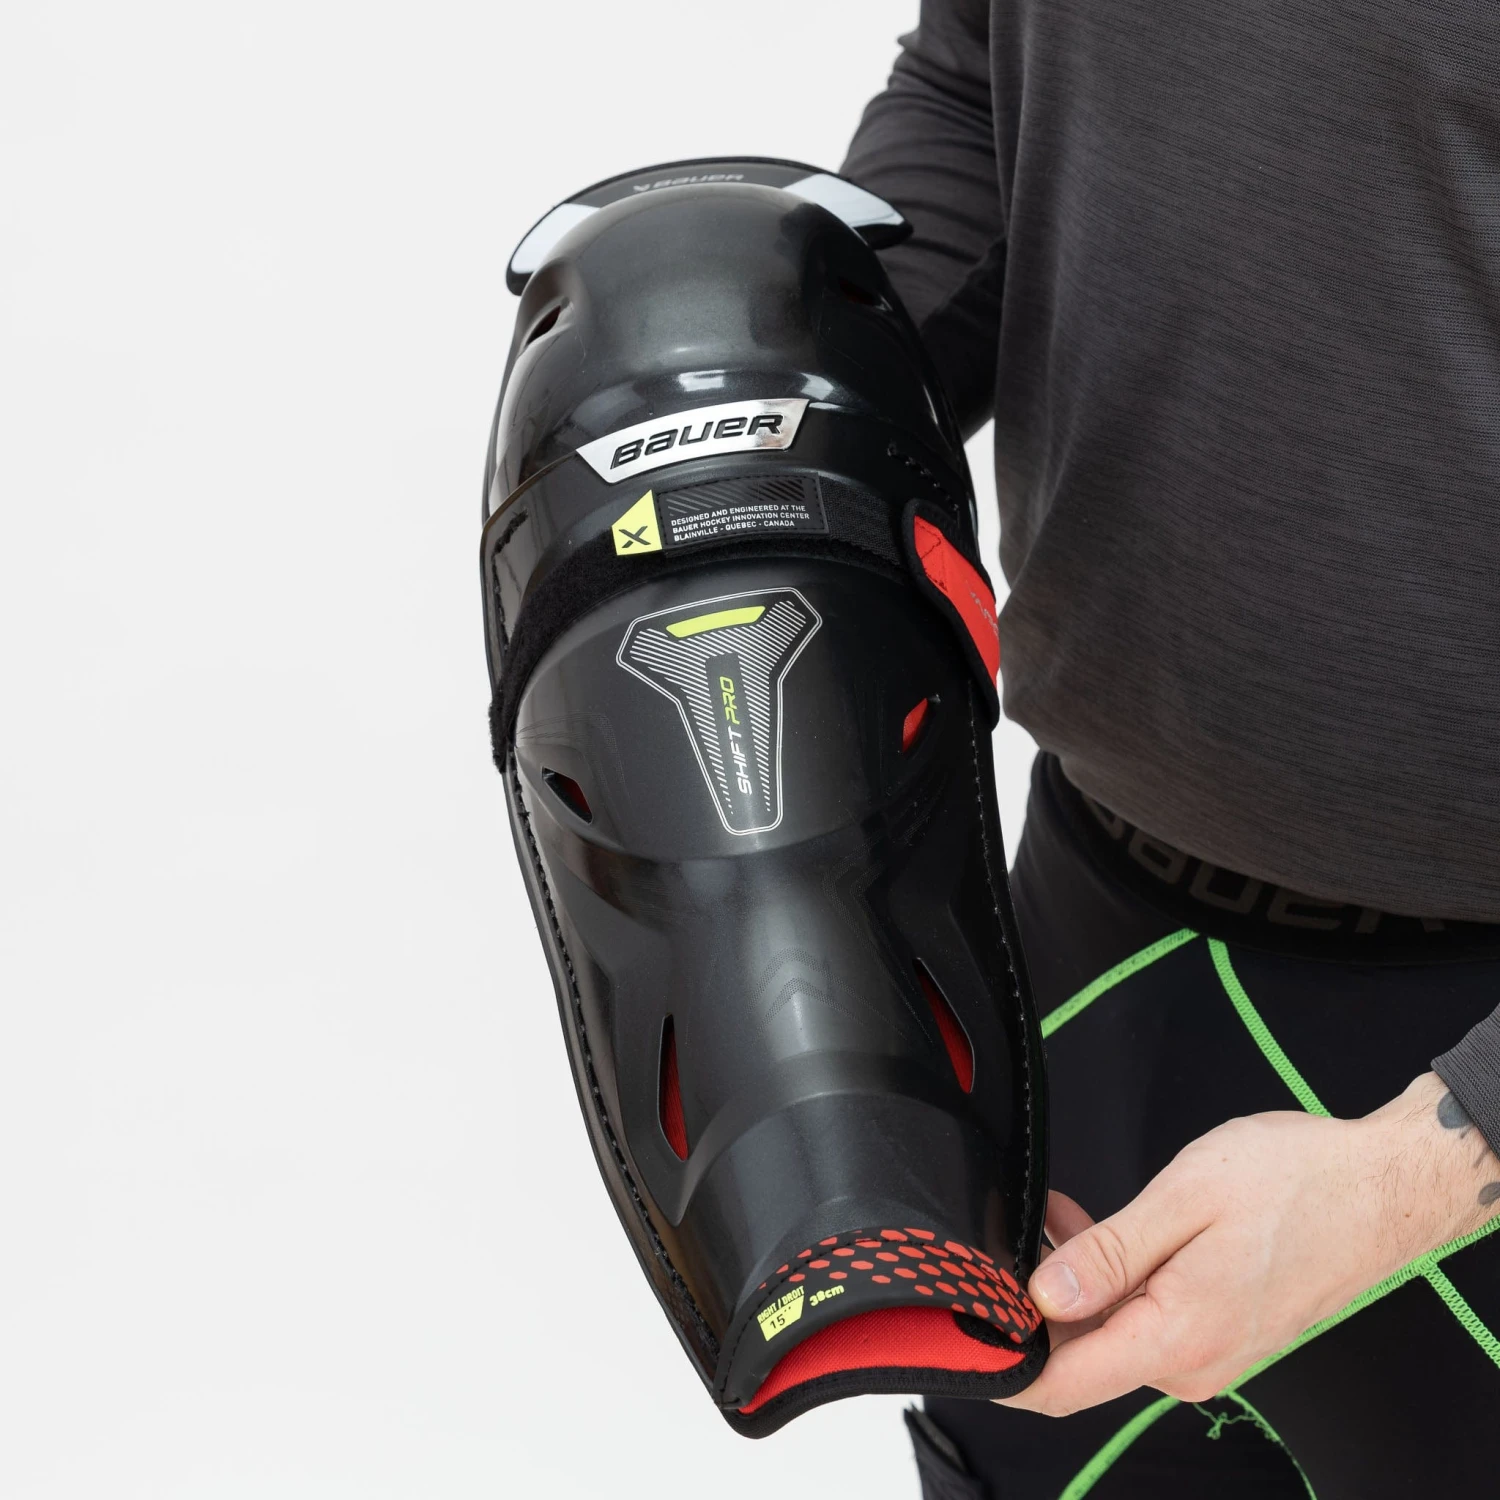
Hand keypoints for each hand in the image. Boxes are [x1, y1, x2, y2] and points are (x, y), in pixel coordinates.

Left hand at [1000, 1072, 1499, 1415]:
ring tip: (1045, 1217)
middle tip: (1002, 1233)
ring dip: (1067, 1284)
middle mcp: (1189, 1363)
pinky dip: (1104, 1278)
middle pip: (1077, 1357)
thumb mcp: (1183, 1200)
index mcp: (1176, 1338)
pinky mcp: (1216, 1329)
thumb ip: (1108, 1256)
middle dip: (1028, 1304)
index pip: (1062, 1385)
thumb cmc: (1294, 1183)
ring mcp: (1206, 1351)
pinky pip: (1138, 1316)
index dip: (1001, 1363)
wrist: (1382, 1187)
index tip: (957, 1324)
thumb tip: (1044, 1300)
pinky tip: (1083, 1227)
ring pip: (1105, 1332)